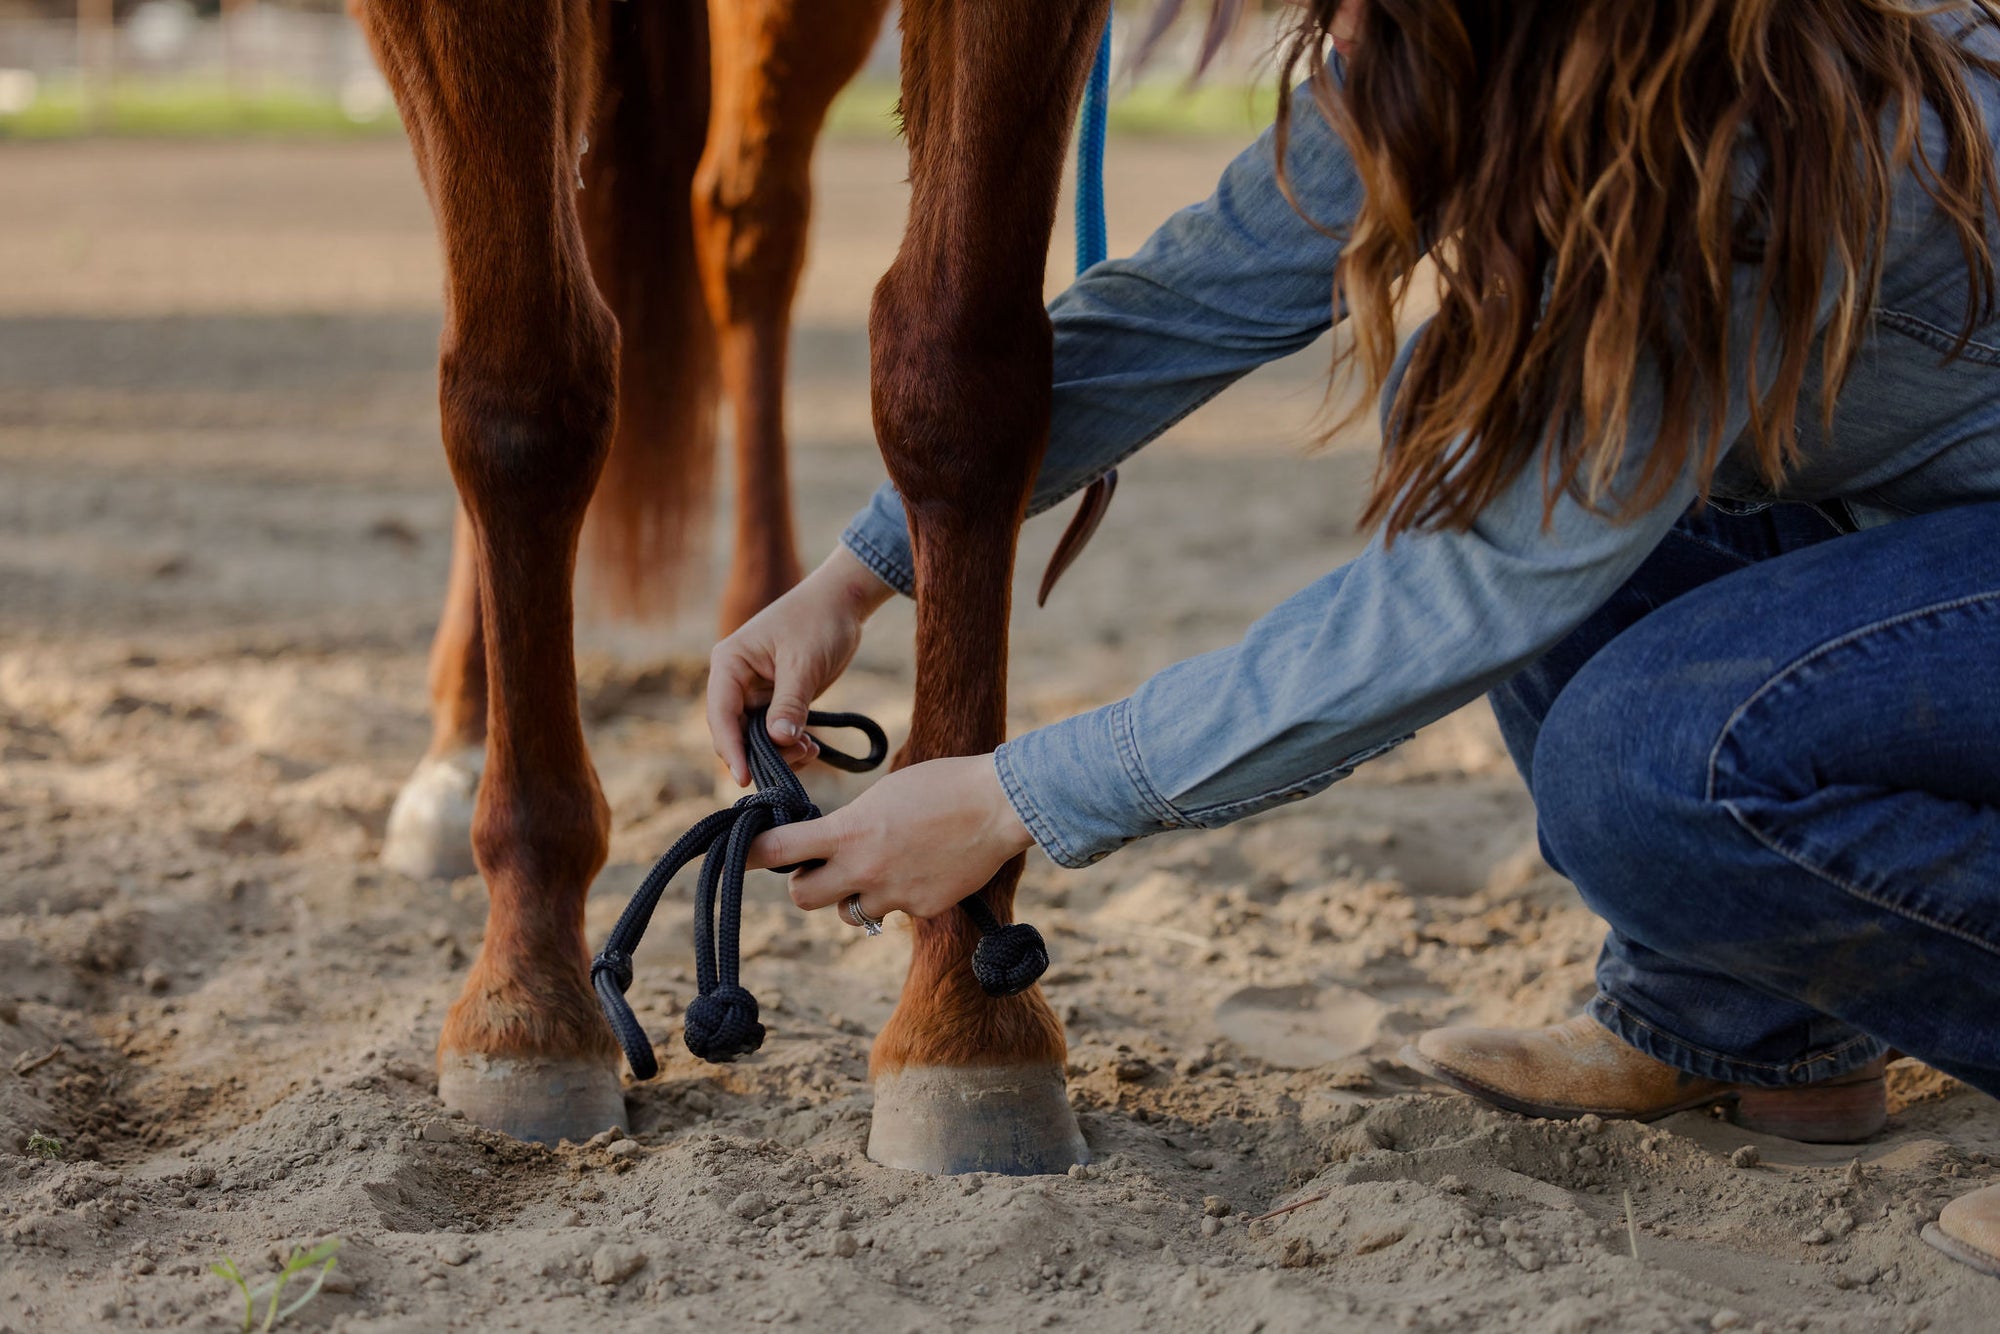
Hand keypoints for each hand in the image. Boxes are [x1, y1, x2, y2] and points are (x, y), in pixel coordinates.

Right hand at [707, 546, 895, 782]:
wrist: (842, 604)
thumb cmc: (818, 622)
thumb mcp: (804, 664)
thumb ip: (790, 704)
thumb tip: (778, 740)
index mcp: (729, 664)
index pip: (720, 715)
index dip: (731, 749)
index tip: (744, 778)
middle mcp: (734, 681)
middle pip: (733, 732)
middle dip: (762, 753)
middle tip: (799, 756)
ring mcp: (753, 693)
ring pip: (754, 739)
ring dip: (779, 752)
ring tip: (810, 749)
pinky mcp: (774, 701)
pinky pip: (772, 733)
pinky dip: (788, 745)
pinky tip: (811, 747)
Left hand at [745, 755, 1035, 921]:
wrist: (1000, 806)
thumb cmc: (942, 785)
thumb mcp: (883, 794)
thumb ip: (850, 823)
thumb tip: (828, 842)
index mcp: (850, 832)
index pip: (780, 850)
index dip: (755, 854)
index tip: (743, 853)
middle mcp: (865, 869)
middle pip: (802, 897)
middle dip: (805, 883)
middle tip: (819, 866)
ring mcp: (895, 895)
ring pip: (849, 912)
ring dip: (853, 895)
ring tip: (883, 865)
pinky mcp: (923, 909)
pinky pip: (895, 912)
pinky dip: (900, 896)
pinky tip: (924, 868)